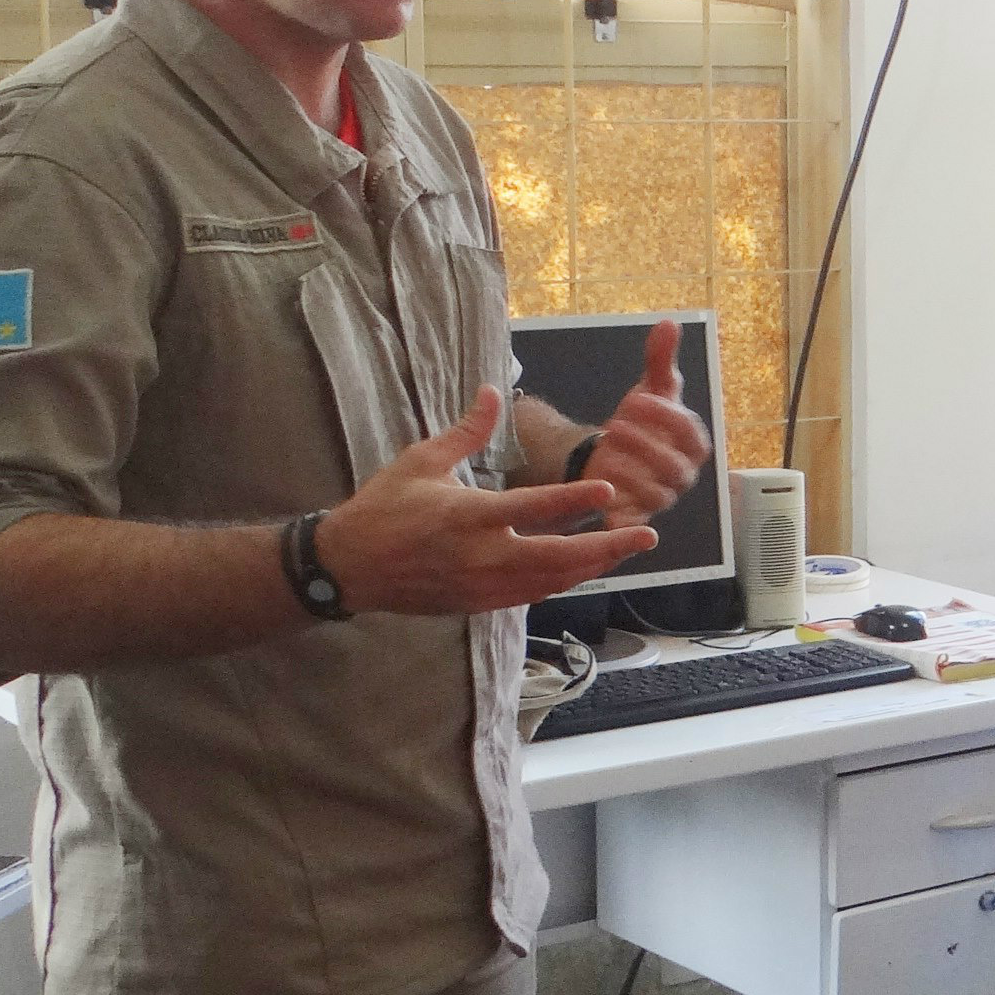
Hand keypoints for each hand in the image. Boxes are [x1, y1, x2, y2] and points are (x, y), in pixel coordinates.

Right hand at [318, 390, 655, 615]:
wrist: (347, 566)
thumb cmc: (383, 507)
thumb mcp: (421, 460)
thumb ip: (467, 430)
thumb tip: (493, 390)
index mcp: (467, 516)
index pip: (532, 507)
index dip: (575, 499)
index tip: (609, 489)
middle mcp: (480, 556)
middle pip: (557, 556)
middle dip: (607, 548)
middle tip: (647, 536)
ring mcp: (480, 585)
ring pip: (551, 581)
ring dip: (592, 567)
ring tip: (626, 550)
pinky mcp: (477, 603)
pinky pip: (531, 594)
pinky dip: (561, 581)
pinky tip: (585, 569)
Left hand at [584, 316, 713, 527]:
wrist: (613, 453)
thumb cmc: (641, 420)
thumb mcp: (650, 388)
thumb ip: (660, 359)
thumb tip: (668, 323)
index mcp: (694, 443)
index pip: (689, 432)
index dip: (664, 417)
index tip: (636, 399)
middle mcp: (684, 474)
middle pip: (673, 466)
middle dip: (644, 444)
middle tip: (616, 424)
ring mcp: (662, 498)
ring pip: (653, 493)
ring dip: (628, 472)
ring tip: (605, 454)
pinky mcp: (636, 516)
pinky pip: (634, 523)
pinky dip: (622, 519)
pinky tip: (605, 502)